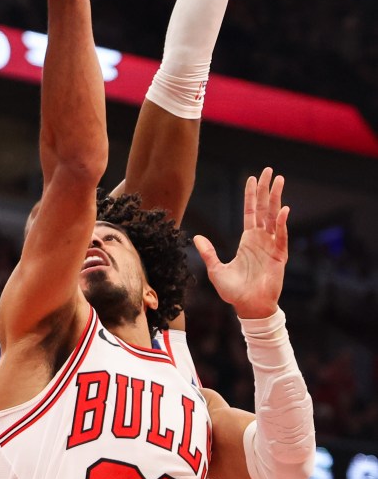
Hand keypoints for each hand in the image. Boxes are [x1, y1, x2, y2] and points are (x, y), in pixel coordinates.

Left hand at [194, 167, 288, 318]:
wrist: (248, 308)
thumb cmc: (234, 292)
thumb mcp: (216, 270)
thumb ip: (208, 253)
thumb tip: (196, 237)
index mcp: (248, 240)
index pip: (251, 212)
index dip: (251, 195)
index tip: (253, 178)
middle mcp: (261, 239)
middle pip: (264, 209)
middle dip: (267, 189)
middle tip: (270, 170)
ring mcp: (272, 246)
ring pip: (275, 217)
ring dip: (277, 199)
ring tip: (280, 181)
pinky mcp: (279, 256)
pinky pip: (281, 236)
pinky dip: (282, 223)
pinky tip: (283, 210)